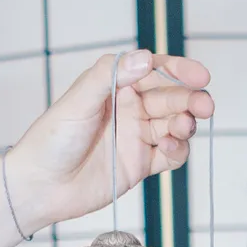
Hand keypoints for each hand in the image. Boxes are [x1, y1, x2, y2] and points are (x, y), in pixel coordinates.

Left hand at [3, 50, 213, 233]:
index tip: (199, 76)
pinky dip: (178, 151)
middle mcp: (129, 110)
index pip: (153, 71)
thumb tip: (144, 58)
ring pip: (174, 126)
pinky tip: (171, 148)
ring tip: (183, 127)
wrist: (41, 187)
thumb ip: (110, 76)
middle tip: (205, 106)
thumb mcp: (78, 101)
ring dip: (185, 124)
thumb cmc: (50, 140)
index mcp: (114, 87)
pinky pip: (170, 156)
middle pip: (170, 99)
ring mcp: (136, 138)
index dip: (178, 71)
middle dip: (190, 100)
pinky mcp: (140, 165)